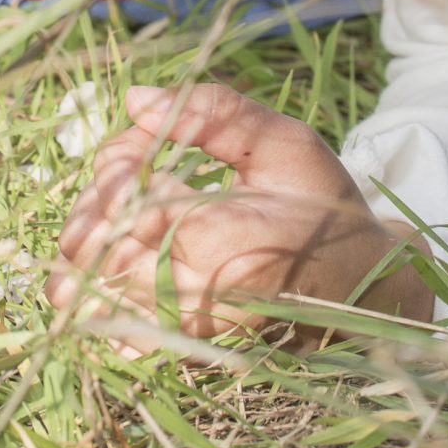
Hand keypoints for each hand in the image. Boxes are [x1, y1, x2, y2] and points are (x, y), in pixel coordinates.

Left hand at [49, 84, 433, 338]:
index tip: (138, 149)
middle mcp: (202, 296)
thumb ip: (214, 112)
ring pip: (91, 290)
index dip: (120, 170)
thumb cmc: (320, 206)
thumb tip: (135, 98)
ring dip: (87, 242)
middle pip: (101, 248)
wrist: (360, 285)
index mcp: (230, 240)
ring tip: (115, 211)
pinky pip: (110, 323)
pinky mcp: (179, 348)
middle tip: (126, 173)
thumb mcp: (284, 143)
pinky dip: (96, 286)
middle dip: (98, 200)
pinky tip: (118, 253)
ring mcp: (187, 330)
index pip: (132, 204)